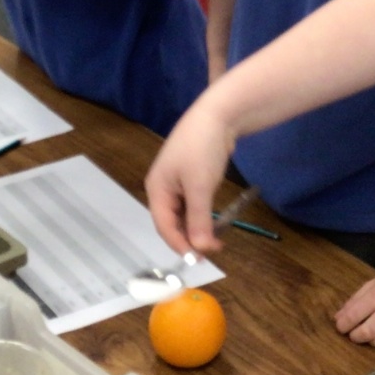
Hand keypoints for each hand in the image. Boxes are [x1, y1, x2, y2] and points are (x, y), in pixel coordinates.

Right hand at [145, 103, 236, 255]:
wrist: (218, 115)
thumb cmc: (202, 150)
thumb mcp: (200, 188)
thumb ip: (199, 220)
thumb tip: (201, 249)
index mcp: (157, 189)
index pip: (164, 226)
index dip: (180, 245)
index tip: (199, 259)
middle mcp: (163, 188)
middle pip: (172, 222)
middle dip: (188, 239)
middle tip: (210, 253)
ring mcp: (177, 182)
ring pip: (183, 214)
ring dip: (196, 228)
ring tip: (214, 242)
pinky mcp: (191, 178)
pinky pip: (193, 204)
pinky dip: (202, 216)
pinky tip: (213, 223)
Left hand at [333, 259, 374, 349]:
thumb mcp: (374, 284)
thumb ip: (355, 300)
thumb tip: (338, 318)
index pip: (353, 315)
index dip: (342, 325)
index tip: (341, 327)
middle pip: (368, 332)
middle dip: (356, 337)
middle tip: (355, 335)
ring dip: (374, 342)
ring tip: (372, 336)